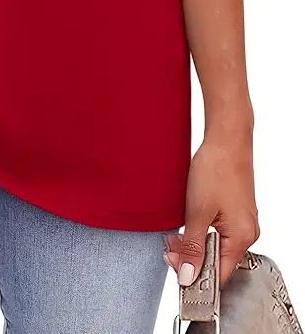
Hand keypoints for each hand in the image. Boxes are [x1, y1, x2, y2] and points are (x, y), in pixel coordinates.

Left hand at [164, 127, 258, 287]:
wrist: (226, 139)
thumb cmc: (216, 169)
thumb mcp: (198, 211)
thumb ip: (192, 246)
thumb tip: (187, 276)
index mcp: (241, 237)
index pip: (219, 274)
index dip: (194, 275)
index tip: (173, 268)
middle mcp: (246, 233)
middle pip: (217, 261)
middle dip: (190, 257)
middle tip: (168, 247)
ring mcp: (241, 221)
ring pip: (215, 245)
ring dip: (193, 243)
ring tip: (173, 234)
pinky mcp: (235, 211)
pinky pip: (217, 231)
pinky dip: (200, 230)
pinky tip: (186, 223)